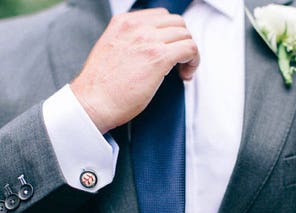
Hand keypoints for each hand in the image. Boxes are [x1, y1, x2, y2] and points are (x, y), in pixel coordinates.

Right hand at [71, 8, 199, 133]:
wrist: (92, 103)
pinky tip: (185, 74)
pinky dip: (194, 62)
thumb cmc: (100, 87)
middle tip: (178, 62)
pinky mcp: (158, 58)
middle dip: (181, 42)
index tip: (170, 51)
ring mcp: (148, 40)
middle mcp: (136, 27)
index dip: (170, 35)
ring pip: (186, 35)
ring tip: (182, 71)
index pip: (161, 16)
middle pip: (177, 23)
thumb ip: (130, 42)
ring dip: (189, 53)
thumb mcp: (111, 51)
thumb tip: (150, 48)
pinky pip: (190, 49)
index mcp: (123, 23)